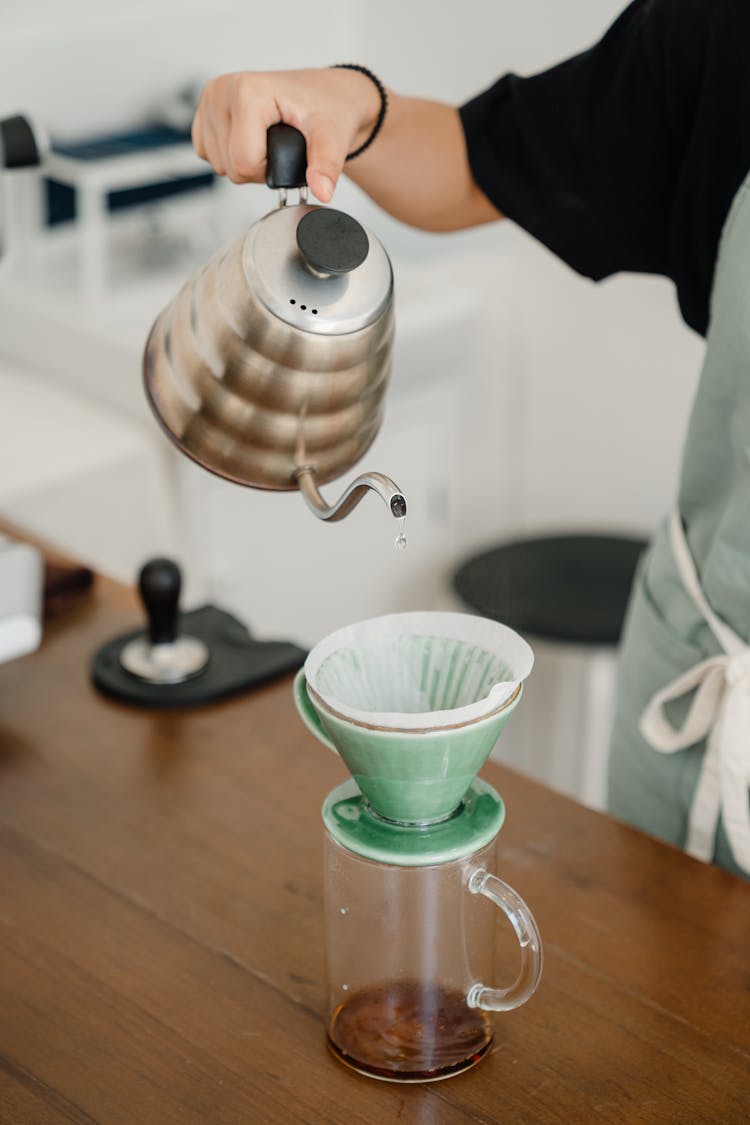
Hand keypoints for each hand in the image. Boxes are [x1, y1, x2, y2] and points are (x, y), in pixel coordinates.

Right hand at [191, 68, 380, 202]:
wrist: (325, 95)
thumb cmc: (327, 106)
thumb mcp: (333, 136)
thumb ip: (326, 165)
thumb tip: (322, 191)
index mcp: (247, 91)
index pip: (244, 161)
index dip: (269, 170)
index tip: (287, 152)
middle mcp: (222, 90)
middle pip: (229, 166)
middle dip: (257, 169)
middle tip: (279, 147)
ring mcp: (210, 99)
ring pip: (217, 163)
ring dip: (243, 163)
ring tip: (266, 141)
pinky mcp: (203, 111)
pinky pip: (206, 153)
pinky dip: (229, 156)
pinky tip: (249, 139)